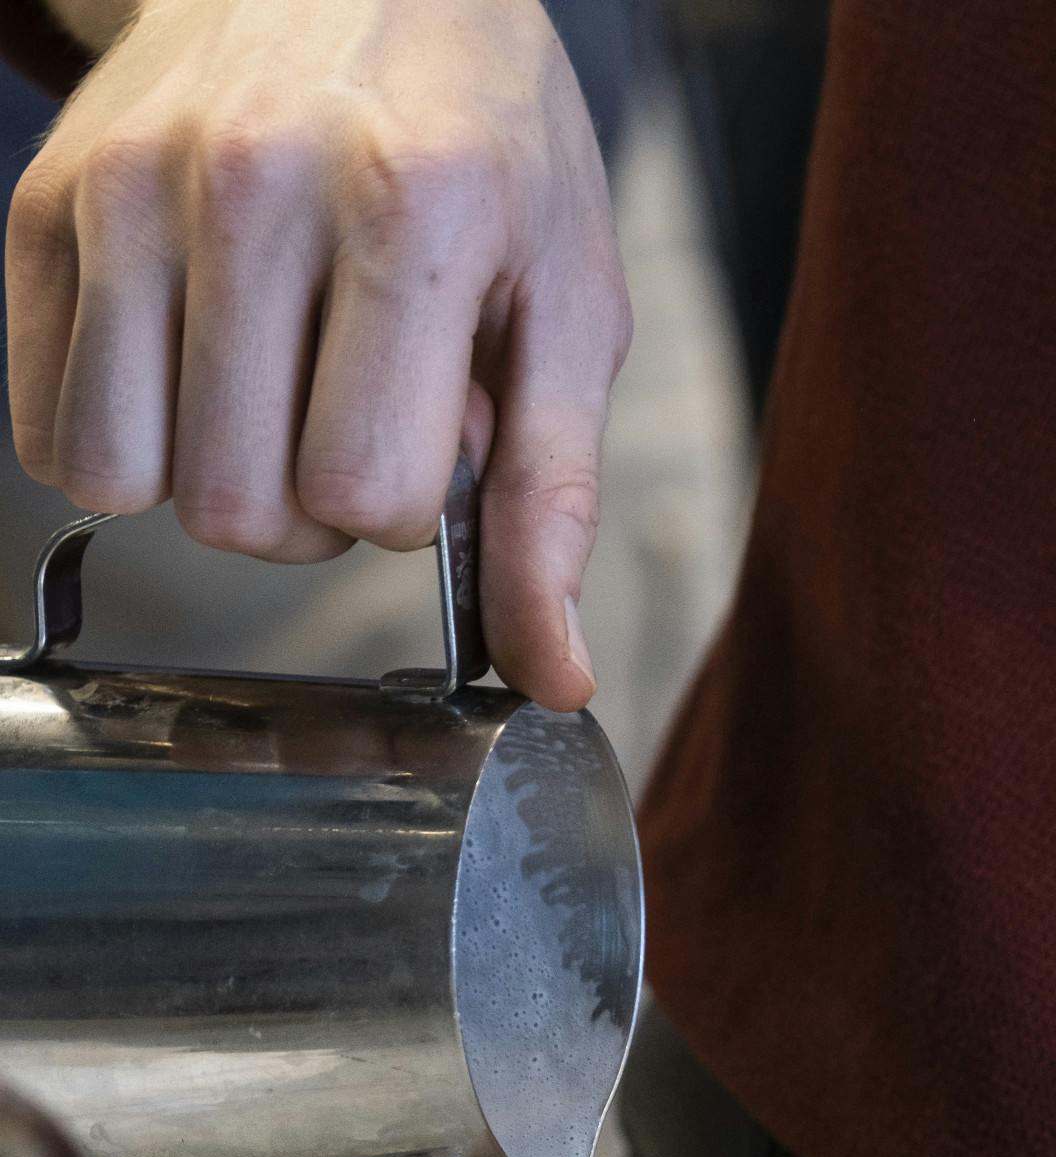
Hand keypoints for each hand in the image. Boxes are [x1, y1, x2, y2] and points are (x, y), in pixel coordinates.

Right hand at [5, 0, 630, 706]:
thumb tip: (553, 677)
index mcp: (408, 210)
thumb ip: (553, 502)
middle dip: (305, 510)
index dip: (401, 505)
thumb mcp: (565, 309)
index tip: (422, 429)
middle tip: (341, 411)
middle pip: (237, 511)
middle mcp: (250, 185)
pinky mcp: (47, 200)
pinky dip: (122, 439)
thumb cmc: (485, 141)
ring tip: (266, 391)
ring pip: (125, 480)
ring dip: (205, 480)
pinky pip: (49, 429)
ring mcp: (129, 187)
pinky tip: (191, 368)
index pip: (364, 495)